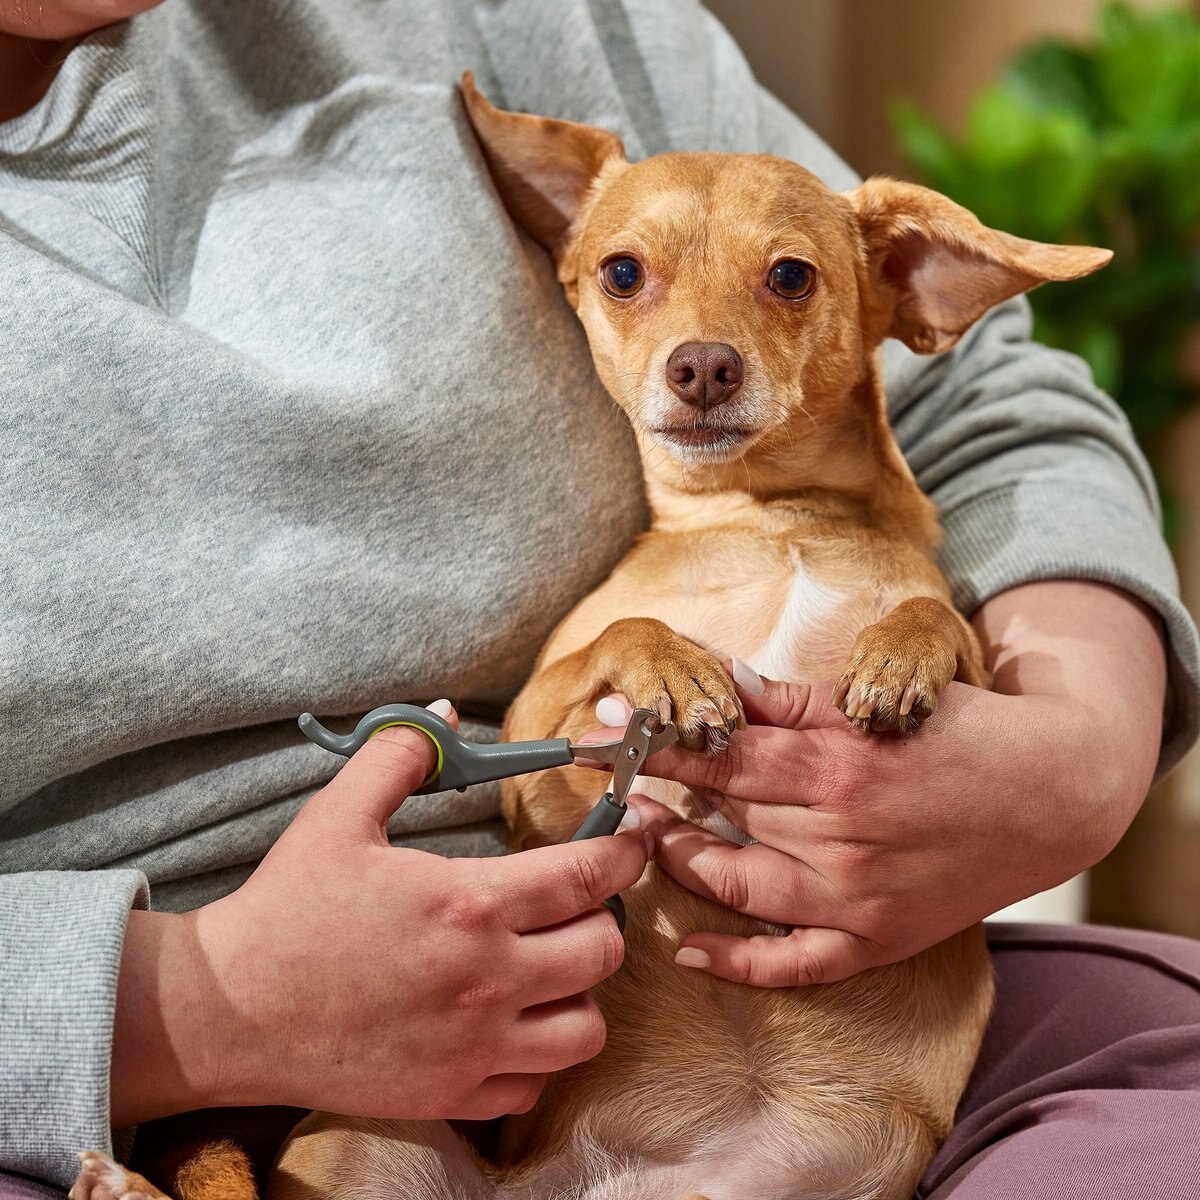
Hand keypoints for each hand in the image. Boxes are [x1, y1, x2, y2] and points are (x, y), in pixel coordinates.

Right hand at [112, 705, 650, 1123]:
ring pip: (585, 1030)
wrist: (230, 1011)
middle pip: (602, 951)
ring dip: (581, 995)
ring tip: (553, 970)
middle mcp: (488, 978)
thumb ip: (400, 756)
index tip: (631, 841)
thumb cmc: (285, 911)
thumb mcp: (337, 815)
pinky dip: (537, 1060)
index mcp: (470, 902)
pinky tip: (512, 1029)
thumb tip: (446, 713)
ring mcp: (474, 1044)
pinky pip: (533, 1088)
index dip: (623, 852)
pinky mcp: (450, 1094)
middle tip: (578, 905)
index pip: (586, 875)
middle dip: (604, 919)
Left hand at [585, 582, 1165, 986]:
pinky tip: (690, 952)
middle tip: (616, 782)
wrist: (1053, 795)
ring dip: (683, 863)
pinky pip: (796, 963)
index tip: (605, 734)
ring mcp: (857, 898)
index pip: (722, 755)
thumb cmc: (959, 735)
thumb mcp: (876, 702)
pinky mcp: (877, 939)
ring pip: (740, 886)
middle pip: (725, 815)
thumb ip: (790, 701)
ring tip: (648, 837)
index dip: (657, 743)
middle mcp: (841, 837)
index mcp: (838, 767)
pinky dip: (739, 965)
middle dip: (661, 793)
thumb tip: (720, 683)